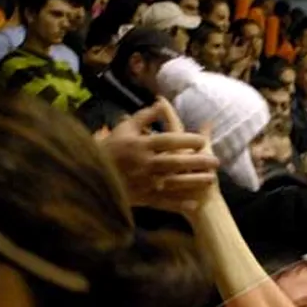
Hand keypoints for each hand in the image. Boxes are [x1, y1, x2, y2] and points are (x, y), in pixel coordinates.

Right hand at [98, 99, 218, 210]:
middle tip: (216, 162)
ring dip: (194, 182)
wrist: (90, 175)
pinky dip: (178, 203)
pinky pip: (163, 201)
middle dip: (198, 162)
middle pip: (177, 162)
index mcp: (141, 145)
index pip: (169, 141)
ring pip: (174, 183)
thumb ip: (144, 117)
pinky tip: (193, 202)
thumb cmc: (109, 148)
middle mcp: (145, 164)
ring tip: (211, 180)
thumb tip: (161, 103)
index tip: (203, 140)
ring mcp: (144, 183)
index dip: (188, 140)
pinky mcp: (142, 198)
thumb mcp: (124, 128)